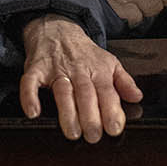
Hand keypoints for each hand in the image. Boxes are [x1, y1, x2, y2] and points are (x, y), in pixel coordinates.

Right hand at [20, 15, 142, 141]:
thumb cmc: (85, 53)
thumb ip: (124, 82)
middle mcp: (78, 70)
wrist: (58, 29)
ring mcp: (56, 69)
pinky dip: (29, 96)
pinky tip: (33, 112)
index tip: (115, 129)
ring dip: (67, 112)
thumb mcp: (109, 63)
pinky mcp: (36, 68)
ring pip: (62, 92)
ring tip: (72, 133)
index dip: (111, 110)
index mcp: (98, 70)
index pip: (107, 92)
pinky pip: (30, 82)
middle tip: (93, 136)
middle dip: (91, 116)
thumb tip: (137, 97)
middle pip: (86, 94)